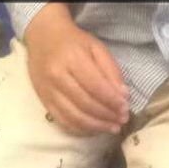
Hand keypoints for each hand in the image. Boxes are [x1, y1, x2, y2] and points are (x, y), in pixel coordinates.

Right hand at [23, 5, 128, 135]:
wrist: (42, 37)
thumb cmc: (73, 41)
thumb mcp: (96, 47)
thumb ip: (111, 70)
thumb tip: (123, 96)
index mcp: (72, 59)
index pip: (95, 86)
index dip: (112, 101)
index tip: (126, 108)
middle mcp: (57, 76)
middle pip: (85, 104)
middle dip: (107, 115)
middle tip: (122, 120)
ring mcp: (48, 91)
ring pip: (74, 116)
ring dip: (96, 126)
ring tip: (112, 128)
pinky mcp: (43, 101)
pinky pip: (62, 121)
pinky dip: (80, 129)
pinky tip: (94, 129)